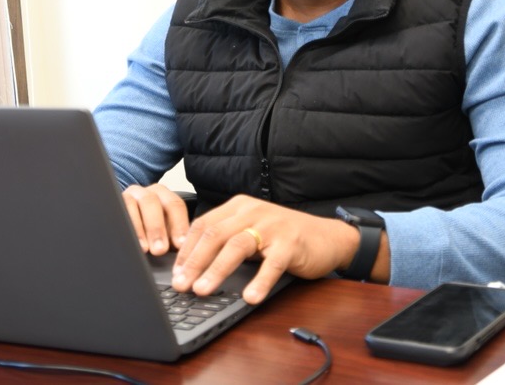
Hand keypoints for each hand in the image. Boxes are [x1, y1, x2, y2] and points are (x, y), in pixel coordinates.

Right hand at [120, 183, 189, 255]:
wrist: (126, 223)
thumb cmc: (150, 230)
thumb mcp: (164, 231)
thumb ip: (173, 237)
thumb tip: (182, 250)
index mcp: (164, 195)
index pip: (175, 204)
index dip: (179, 224)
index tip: (180, 244)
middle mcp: (146, 192)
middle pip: (152, 202)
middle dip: (157, 227)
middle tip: (160, 249)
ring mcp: (128, 196)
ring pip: (132, 205)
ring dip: (139, 229)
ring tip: (144, 249)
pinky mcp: (114, 204)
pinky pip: (117, 212)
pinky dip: (123, 227)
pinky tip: (128, 241)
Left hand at [171, 194, 360, 304]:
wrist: (328, 237)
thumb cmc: (286, 237)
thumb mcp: (252, 230)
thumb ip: (228, 239)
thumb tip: (193, 266)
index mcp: (239, 206)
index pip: (204, 225)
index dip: (186, 250)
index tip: (175, 272)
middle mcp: (253, 211)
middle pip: (215, 235)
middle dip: (194, 262)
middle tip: (181, 284)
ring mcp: (273, 226)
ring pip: (237, 246)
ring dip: (216, 270)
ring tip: (202, 290)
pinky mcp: (291, 243)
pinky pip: (272, 264)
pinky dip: (259, 281)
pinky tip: (250, 297)